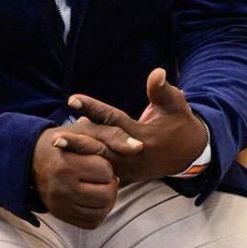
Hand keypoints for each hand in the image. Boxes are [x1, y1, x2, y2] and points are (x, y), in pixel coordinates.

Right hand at [32, 128, 120, 228]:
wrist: (32, 158)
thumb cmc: (65, 141)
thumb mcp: (87, 131)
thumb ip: (114, 135)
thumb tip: (140, 147)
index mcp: (66, 165)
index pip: (105, 171)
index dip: (106, 164)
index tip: (96, 160)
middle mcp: (61, 188)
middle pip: (106, 194)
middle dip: (109, 183)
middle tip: (100, 175)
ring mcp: (60, 204)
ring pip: (102, 211)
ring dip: (107, 198)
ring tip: (98, 186)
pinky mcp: (60, 215)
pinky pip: (92, 222)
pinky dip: (99, 212)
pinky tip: (93, 198)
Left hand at [68, 68, 207, 184]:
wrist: (190, 154)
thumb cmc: (180, 124)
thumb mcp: (176, 105)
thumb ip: (162, 90)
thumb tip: (157, 72)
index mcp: (142, 135)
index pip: (113, 120)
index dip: (92, 108)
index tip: (72, 99)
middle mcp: (132, 154)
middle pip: (101, 146)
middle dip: (78, 142)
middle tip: (56, 137)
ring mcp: (129, 167)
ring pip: (99, 160)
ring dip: (78, 154)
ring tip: (56, 145)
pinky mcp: (126, 174)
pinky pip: (103, 169)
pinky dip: (87, 161)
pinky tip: (70, 152)